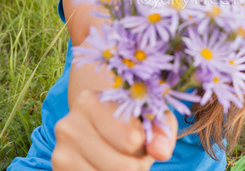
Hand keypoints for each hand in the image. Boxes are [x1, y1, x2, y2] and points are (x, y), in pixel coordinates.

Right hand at [52, 90, 177, 170]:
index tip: (142, 136)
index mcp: (90, 102)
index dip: (146, 146)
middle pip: (122, 167)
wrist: (101, 126)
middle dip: (137, 166)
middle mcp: (69, 125)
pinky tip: (106, 166)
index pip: (131, 140)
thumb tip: (161, 151)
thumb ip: (162, 130)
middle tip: (135, 154)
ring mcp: (60, 153)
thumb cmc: (132, 119)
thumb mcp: (152, 115)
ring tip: (121, 158)